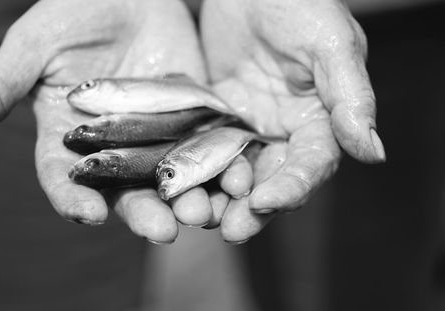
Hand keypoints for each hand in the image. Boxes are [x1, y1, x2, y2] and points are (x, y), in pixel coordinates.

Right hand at [0, 0, 215, 243]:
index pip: (65, 177)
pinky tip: (236, 179)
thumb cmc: (74, 12)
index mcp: (70, 138)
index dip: (72, 197)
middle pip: (126, 190)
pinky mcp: (193, 121)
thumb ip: (3, 82)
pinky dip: (221, 166)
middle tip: (163, 231)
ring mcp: (157, 137)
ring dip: (189, 199)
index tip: (85, 214)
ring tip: (204, 214)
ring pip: (171, 179)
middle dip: (144, 212)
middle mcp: (114, 148)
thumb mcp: (37, 44)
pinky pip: (207, 148)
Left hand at [201, 0, 385, 242]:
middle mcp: (282, 134)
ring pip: (233, 175)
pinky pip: (201, 152)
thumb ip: (351, 97)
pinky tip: (174, 185)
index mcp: (317, 123)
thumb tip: (372, 152)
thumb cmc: (296, 4)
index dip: (291, 187)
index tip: (266, 202)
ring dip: (217, 198)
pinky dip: (190, 171)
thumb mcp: (330, 44)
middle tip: (230, 229)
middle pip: (269, 182)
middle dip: (250, 209)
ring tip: (197, 214)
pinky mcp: (213, 121)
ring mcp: (245, 130)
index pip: (309, 166)